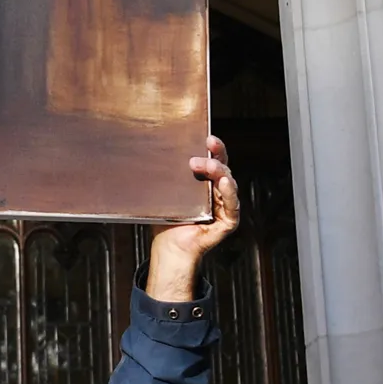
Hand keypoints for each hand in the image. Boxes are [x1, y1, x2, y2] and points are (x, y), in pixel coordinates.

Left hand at [145, 136, 239, 300]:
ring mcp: (224, 206)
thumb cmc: (168, 219)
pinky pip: (232, 206)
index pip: (214, 159)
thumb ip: (167, 173)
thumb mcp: (166, 190)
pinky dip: (229, 192)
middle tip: (199, 154)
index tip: (208, 137)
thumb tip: (150, 150)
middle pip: (223, 168)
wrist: (169, 246)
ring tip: (207, 165)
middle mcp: (218, 191)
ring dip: (218, 171)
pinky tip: (225, 182)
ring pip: (228, 183)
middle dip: (214, 157)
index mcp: (206, 181)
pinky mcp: (228, 222)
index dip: (214, 147)